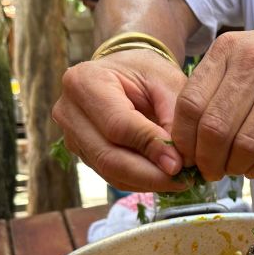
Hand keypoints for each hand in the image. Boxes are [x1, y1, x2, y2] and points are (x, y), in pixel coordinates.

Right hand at [53, 49, 187, 191]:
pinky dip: (140, 181)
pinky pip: (112, 177)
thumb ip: (173, 117)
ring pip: (110, 172)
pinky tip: (163, 177)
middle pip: (108, 156)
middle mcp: (69, 112)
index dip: (150, 147)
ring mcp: (72, 137)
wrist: (125, 73)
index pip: (118, 125)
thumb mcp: (166, 82)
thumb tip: (176, 162)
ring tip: (179, 180)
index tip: (180, 164)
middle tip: (184, 180)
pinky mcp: (83, 154)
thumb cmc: (147, 73)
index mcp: (84, 82)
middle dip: (150, 174)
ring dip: (147, 181)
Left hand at [170, 13, 253, 180]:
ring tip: (235, 169)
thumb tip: (188, 141)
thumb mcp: (243, 53)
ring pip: (246, 144)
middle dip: (208, 160)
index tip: (188, 155)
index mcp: (229, 49)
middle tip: (211, 171)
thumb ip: (215, 87)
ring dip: (235, 167)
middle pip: (215, 128)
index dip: (184, 139)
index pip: (191, 104)